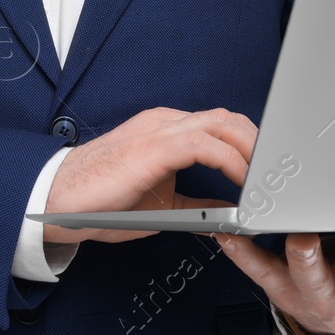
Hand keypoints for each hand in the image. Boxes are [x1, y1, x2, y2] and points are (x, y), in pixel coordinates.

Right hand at [43, 107, 251, 244]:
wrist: (56, 202)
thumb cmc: (100, 205)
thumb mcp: (161, 207)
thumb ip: (194, 205)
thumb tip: (226, 215)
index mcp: (165, 131)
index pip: (219, 125)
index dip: (249, 144)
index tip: (269, 170)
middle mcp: (165, 123)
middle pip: (228, 118)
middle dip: (259, 143)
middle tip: (278, 175)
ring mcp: (159, 130)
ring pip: (222, 124)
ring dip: (252, 150)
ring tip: (268, 179)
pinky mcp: (154, 146)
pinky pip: (205, 144)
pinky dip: (231, 161)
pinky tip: (243, 183)